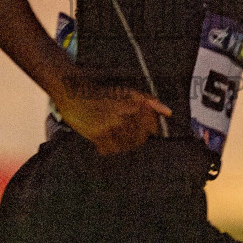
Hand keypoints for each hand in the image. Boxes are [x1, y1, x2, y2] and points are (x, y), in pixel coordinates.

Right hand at [53, 76, 171, 155]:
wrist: (74, 93)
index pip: (151, 124)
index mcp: (130, 105)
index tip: (147, 126)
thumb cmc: (101, 93)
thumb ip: (149, 101)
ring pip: (126, 146)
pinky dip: (110, 147)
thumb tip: (168, 112)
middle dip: (138, 136)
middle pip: (140, 137)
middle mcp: (120, 116)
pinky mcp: (95, 135)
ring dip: (124, 143)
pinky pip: (110, 150)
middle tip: (127, 129)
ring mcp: (108, 127)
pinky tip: (107, 138)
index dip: (152, 127)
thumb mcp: (127, 91)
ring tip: (116, 133)